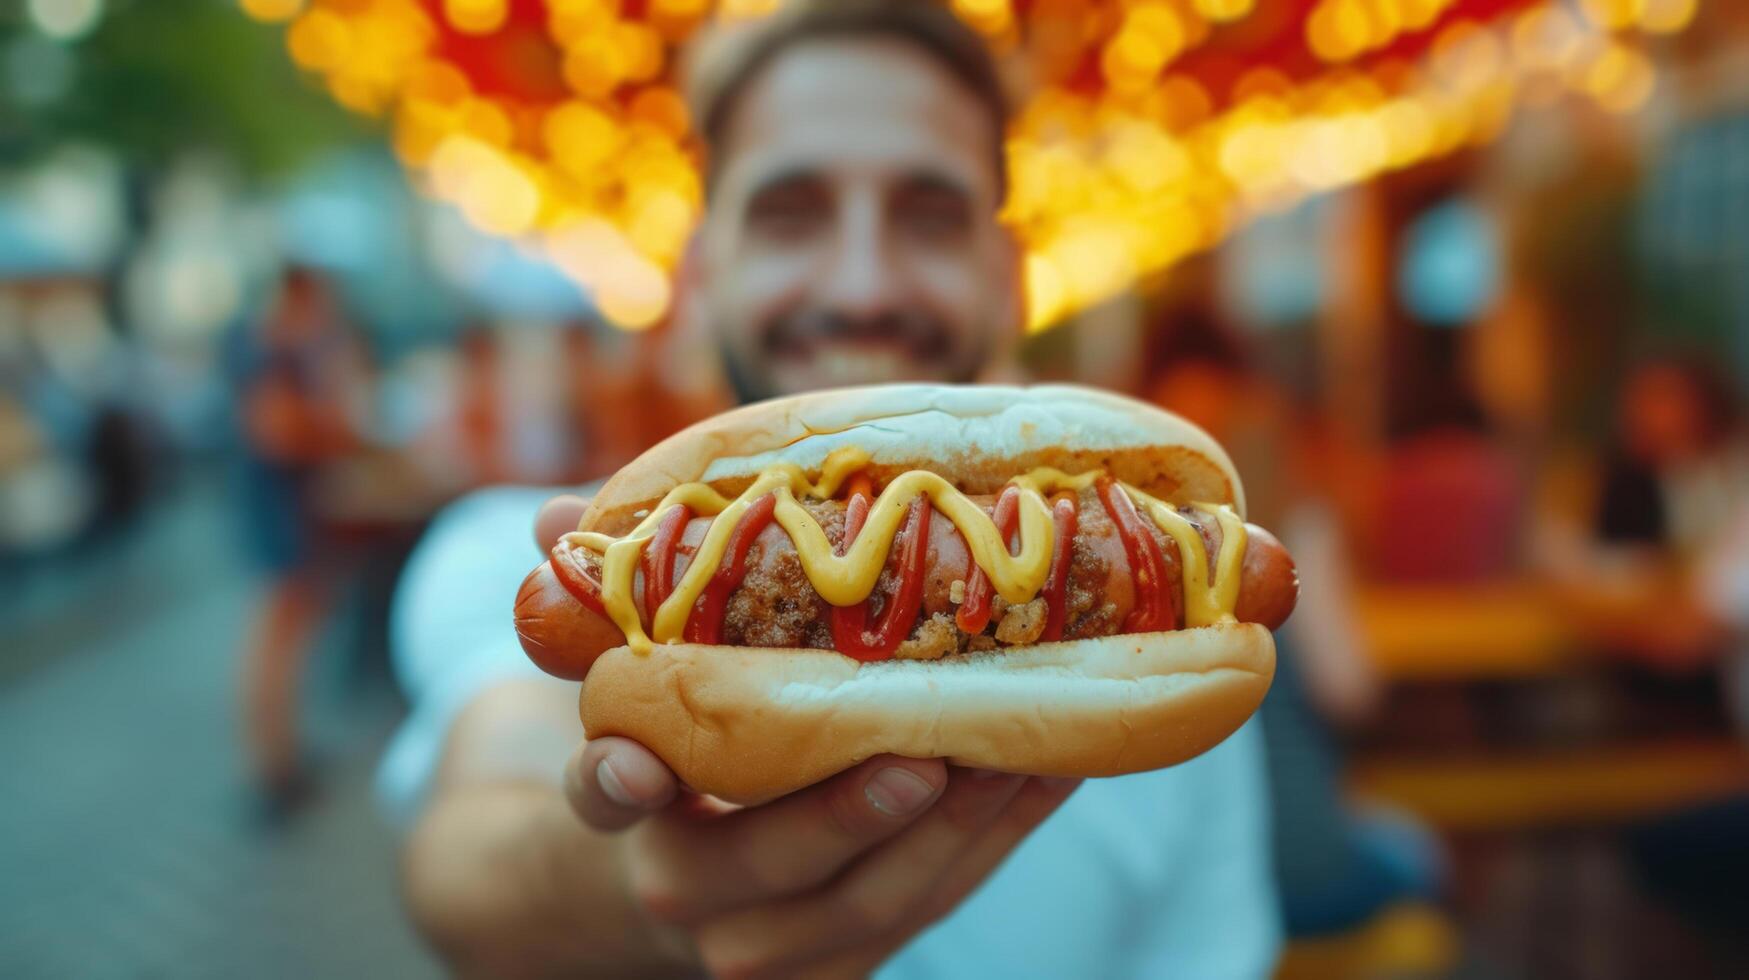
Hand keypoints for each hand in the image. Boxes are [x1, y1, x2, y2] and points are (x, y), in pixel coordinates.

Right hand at [537, 493, 1081, 976]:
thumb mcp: (625, 682)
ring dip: (956, 827)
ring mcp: (770, 945)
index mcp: (623, 807)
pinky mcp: (845, 962)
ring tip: (1024, 749)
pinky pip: (929, 906)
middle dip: (852, 815)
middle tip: (927, 754)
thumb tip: (555, 517)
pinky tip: (1046, 774)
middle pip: (767, 865)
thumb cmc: (666, 751)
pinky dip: (992, 842)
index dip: (618, 784)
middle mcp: (685, 895)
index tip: (639, 768)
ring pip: (870, 900)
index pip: (603, 797)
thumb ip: (604, 599)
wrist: (662, 889)